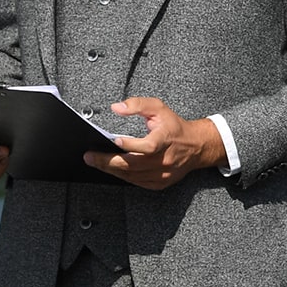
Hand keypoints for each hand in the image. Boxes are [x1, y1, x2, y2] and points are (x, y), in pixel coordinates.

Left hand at [83, 97, 225, 189]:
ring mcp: (163, 173)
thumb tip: (117, 108)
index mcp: (166, 140)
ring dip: (112, 169)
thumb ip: (138, 104)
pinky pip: (137, 182)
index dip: (130, 145)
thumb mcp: (159, 108)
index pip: (148, 146)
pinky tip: (113, 168)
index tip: (114, 140)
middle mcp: (165, 159)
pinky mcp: (161, 182)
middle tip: (90, 157)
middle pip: (134, 165)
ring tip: (96, 162)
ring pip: (132, 175)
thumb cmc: (175, 127)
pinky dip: (123, 176)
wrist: (197, 146)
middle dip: (108, 161)